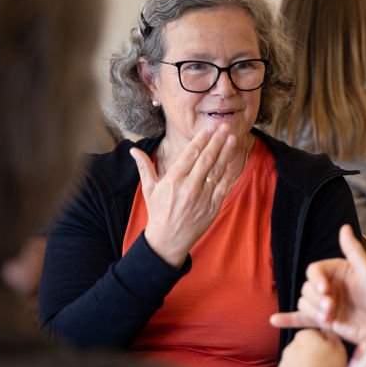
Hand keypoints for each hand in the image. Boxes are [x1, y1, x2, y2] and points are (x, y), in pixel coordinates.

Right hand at [129, 124, 237, 267]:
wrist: (168, 241)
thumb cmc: (158, 212)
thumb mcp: (149, 189)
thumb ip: (144, 167)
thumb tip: (133, 150)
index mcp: (173, 181)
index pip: (190, 154)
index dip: (201, 139)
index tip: (210, 127)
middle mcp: (189, 188)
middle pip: (206, 159)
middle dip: (216, 141)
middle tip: (224, 126)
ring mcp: (203, 198)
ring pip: (217, 170)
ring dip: (225, 153)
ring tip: (232, 138)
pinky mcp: (212, 207)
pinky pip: (223, 186)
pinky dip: (228, 173)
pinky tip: (232, 161)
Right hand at [270, 225, 365, 344]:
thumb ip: (353, 250)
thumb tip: (344, 227)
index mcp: (336, 270)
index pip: (314, 270)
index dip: (316, 280)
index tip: (325, 290)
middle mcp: (328, 285)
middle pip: (306, 288)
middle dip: (317, 300)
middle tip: (332, 308)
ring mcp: (325, 303)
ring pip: (304, 303)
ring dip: (313, 311)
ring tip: (330, 318)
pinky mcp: (323, 321)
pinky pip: (301, 319)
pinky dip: (287, 319)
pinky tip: (274, 320)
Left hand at [276, 330, 346, 366]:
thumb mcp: (338, 349)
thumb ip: (332, 336)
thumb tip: (328, 330)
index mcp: (305, 335)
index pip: (316, 334)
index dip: (325, 344)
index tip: (330, 353)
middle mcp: (291, 346)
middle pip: (306, 348)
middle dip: (313, 355)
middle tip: (325, 366)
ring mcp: (284, 363)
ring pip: (299, 362)